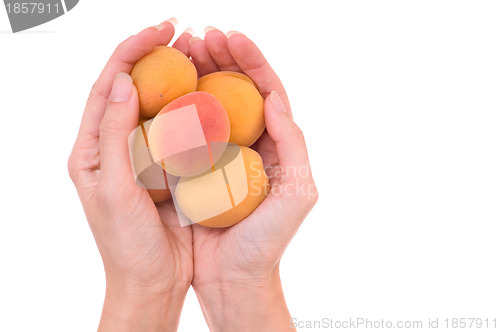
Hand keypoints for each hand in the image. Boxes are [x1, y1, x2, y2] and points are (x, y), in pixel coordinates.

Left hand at [68, 20, 193, 330]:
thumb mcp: (112, 189)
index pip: (107, 86)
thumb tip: (121, 81)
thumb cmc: (125, 244)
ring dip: (178, 76)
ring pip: (159, 105)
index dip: (130, 52)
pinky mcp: (168, 168)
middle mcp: (115, 146)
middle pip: (132, 88)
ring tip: (202, 53)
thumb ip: (112, 136)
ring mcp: (143, 156)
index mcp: (91, 149)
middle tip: (186, 33)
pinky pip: (180, 130)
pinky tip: (211, 94)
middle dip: (155, 55)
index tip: (161, 30)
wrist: (151, 280)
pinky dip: (193, 107)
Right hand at [189, 29, 318, 330]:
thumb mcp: (297, 193)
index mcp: (277, 145)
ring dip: (199, 73)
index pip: (267, 90)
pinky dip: (179, 106)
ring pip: (212, 104)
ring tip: (182, 50)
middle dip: (222, 57)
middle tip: (199, 36)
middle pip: (238, 90)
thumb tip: (275, 99)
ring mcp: (222, 154)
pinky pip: (188, 130)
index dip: (251, 60)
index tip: (230, 38)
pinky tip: (165, 89)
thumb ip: (293, 144)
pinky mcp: (198, 168)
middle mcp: (251, 144)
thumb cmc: (267, 241)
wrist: (234, 277)